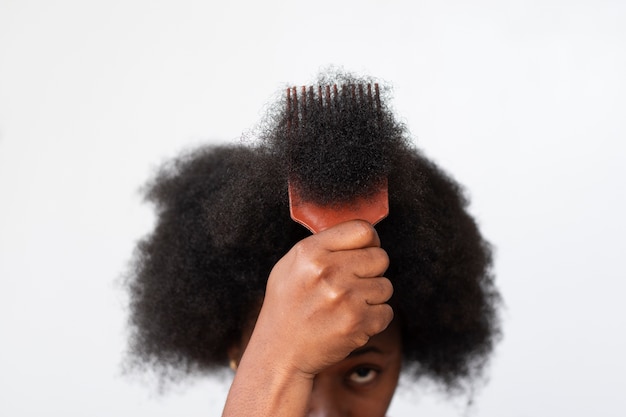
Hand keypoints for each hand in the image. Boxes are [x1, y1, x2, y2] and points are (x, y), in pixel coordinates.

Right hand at [248, 219, 393, 378]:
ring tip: (347, 305)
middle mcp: (328, 271)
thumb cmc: (287, 306)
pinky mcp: (358, 323)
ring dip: (372, 296)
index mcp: (311, 252)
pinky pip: (386, 311)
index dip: (368, 242)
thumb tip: (361, 233)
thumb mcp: (291, 264)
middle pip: (380, 257)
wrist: (280, 352)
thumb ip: (323, 245)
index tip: (362, 252)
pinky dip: (374, 319)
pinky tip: (351, 321)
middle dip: (371, 270)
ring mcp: (345, 298)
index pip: (363, 230)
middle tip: (352, 283)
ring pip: (386, 286)